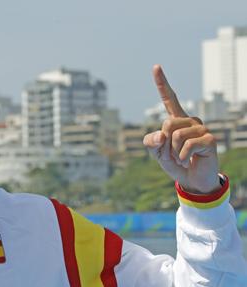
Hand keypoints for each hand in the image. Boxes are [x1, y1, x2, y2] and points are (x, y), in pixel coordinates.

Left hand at [143, 65, 220, 193]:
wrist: (192, 180)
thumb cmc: (175, 163)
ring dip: (173, 152)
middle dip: (164, 144)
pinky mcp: (209, 139)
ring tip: (181, 157)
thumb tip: (160, 135)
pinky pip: (186, 146)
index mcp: (177, 120)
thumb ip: (151, 142)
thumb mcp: (156, 153)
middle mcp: (190, 120)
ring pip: (175, 135)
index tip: (156, 66)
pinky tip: (188, 161)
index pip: (169, 98)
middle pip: (167, 123)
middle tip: (172, 154)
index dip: (162, 83)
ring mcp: (201, 129)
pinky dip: (182, 157)